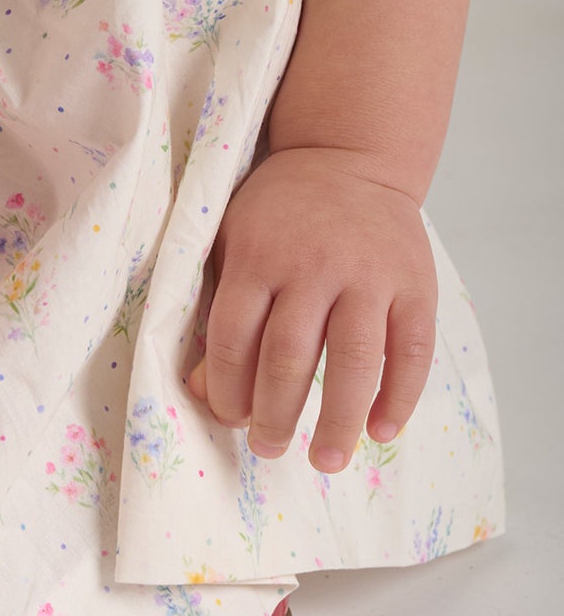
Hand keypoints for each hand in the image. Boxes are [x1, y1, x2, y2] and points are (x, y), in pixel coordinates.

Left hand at [185, 147, 437, 472]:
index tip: (229, 419)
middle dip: (277, 415)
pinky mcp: (415, 284)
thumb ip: (216, 309)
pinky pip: (412, 351)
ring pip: (354, 362)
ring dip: (340, 421)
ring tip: (326, 460)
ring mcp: (369, 276)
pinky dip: (399, 396)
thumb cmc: (279, 210)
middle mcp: (314, 266)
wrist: (349, 155)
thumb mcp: (231, 241)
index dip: (229, 389)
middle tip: (269, 449)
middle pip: (291, 356)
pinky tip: (382, 430)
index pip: (235, 337)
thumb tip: (201, 390)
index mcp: (259, 255)